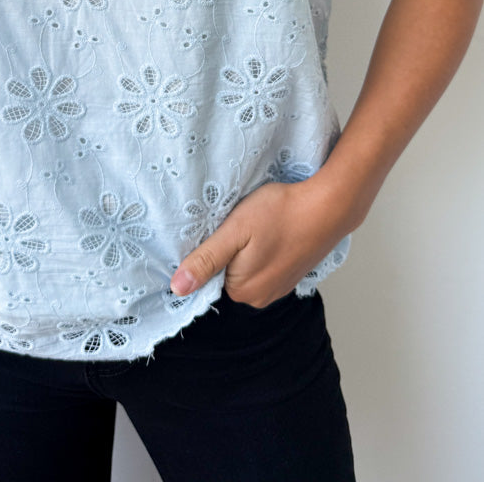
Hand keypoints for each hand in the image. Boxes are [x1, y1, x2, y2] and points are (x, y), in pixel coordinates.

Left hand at [169, 174, 353, 306]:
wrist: (328, 206)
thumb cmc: (281, 213)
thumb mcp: (234, 231)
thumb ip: (206, 260)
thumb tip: (178, 288)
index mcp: (242, 291)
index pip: (209, 275)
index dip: (212, 249)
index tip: (224, 229)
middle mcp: (260, 298)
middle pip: (228, 274)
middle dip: (230, 250)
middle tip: (242, 225)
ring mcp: (279, 289)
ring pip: (247, 269)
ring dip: (248, 250)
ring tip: (260, 227)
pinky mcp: (292, 276)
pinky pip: (266, 267)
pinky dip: (265, 251)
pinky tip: (272, 232)